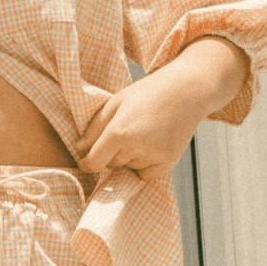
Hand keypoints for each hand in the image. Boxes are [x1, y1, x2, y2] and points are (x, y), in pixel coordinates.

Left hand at [79, 38, 249, 179]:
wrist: (188, 91)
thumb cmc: (149, 92)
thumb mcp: (116, 102)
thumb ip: (94, 127)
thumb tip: (79, 149)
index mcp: (119, 132)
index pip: (94, 163)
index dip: (87, 163)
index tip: (85, 160)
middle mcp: (136, 148)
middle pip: (111, 164)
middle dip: (112, 152)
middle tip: (128, 129)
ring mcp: (153, 158)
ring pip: (128, 168)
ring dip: (130, 157)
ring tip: (144, 132)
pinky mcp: (167, 164)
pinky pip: (144, 175)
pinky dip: (144, 164)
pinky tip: (153, 144)